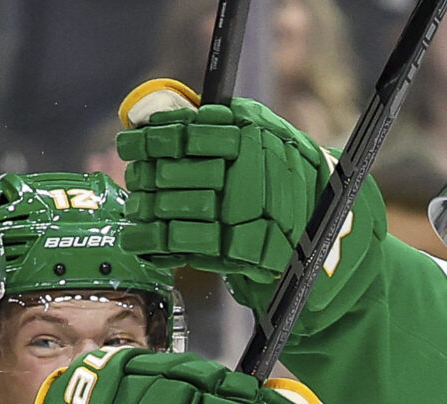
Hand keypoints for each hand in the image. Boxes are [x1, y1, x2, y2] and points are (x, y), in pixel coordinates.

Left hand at [115, 95, 328, 282]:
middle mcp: (240, 172)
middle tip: (136, 178)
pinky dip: (151, 241)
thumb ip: (216, 120)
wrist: (317, 214)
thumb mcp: (258, 129)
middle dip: (144, 176)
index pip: (184, 134)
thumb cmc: (279, 167)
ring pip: (170, 207)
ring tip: (136, 207)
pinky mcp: (230, 247)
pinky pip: (179, 243)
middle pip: (169, 172)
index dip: (149, 139)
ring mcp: (235, 212)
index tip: (129, 142)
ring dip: (143, 208)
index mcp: (246, 136)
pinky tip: (137, 237)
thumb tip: (162, 113)